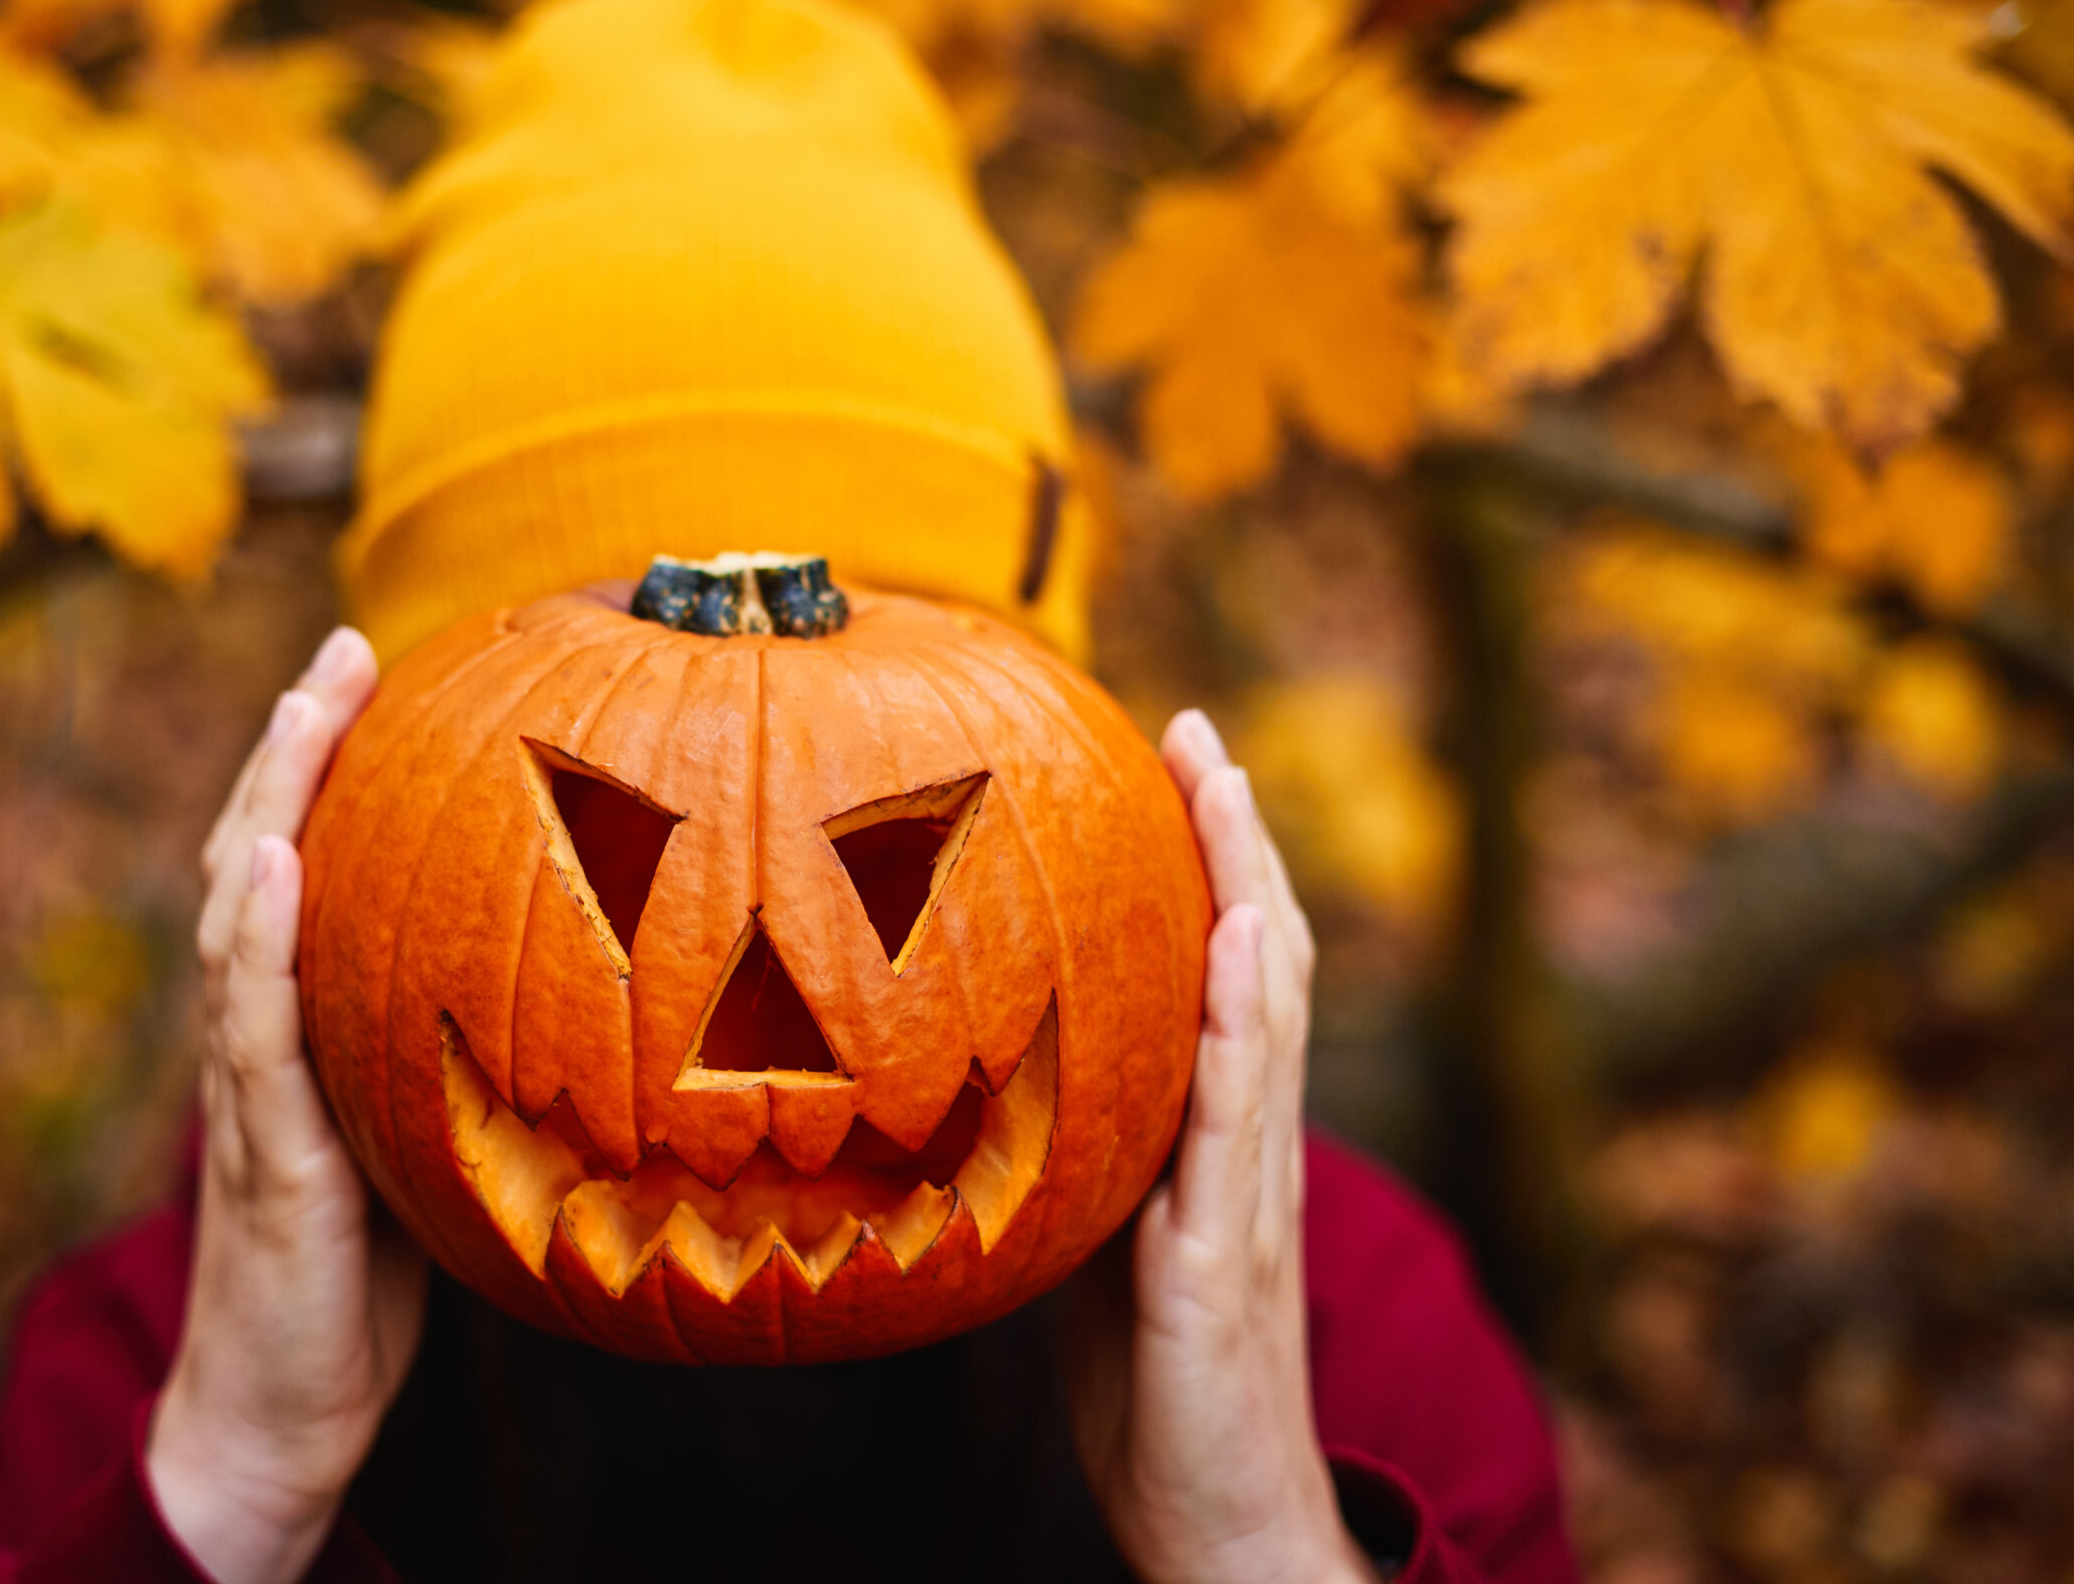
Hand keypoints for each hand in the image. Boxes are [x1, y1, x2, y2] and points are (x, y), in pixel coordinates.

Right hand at [147, 628, 429, 1583]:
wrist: (286, 1406)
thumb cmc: (369, 1274)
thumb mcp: (428, 1131)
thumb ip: (457, 1049)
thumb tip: (599, 975)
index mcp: (303, 1023)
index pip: (299, 864)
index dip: (321, 765)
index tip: (365, 663)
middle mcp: (263, 1035)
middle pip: (255, 857)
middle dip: (293, 746)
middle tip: (339, 647)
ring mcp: (252, 1090)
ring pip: (240, 917)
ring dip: (270, 800)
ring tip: (308, 704)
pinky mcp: (268, 1155)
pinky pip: (253, 1033)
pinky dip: (258, 940)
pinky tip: (274, 862)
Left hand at [1065, 708, 1373, 1583]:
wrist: (1214, 1520)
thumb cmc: (1149, 1390)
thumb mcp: (1090, 1244)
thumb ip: (1066, 1154)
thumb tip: (968, 1077)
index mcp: (1212, 1143)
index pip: (1223, 979)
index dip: (1208, 870)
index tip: (1174, 762)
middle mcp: (1245, 1151)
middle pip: (1260, 965)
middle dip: (1233, 842)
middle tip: (1199, 732)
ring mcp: (1246, 1199)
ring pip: (1268, 1020)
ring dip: (1250, 895)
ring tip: (1226, 790)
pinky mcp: (1222, 1260)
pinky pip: (1239, 1129)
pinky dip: (1246, 1030)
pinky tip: (1238, 949)